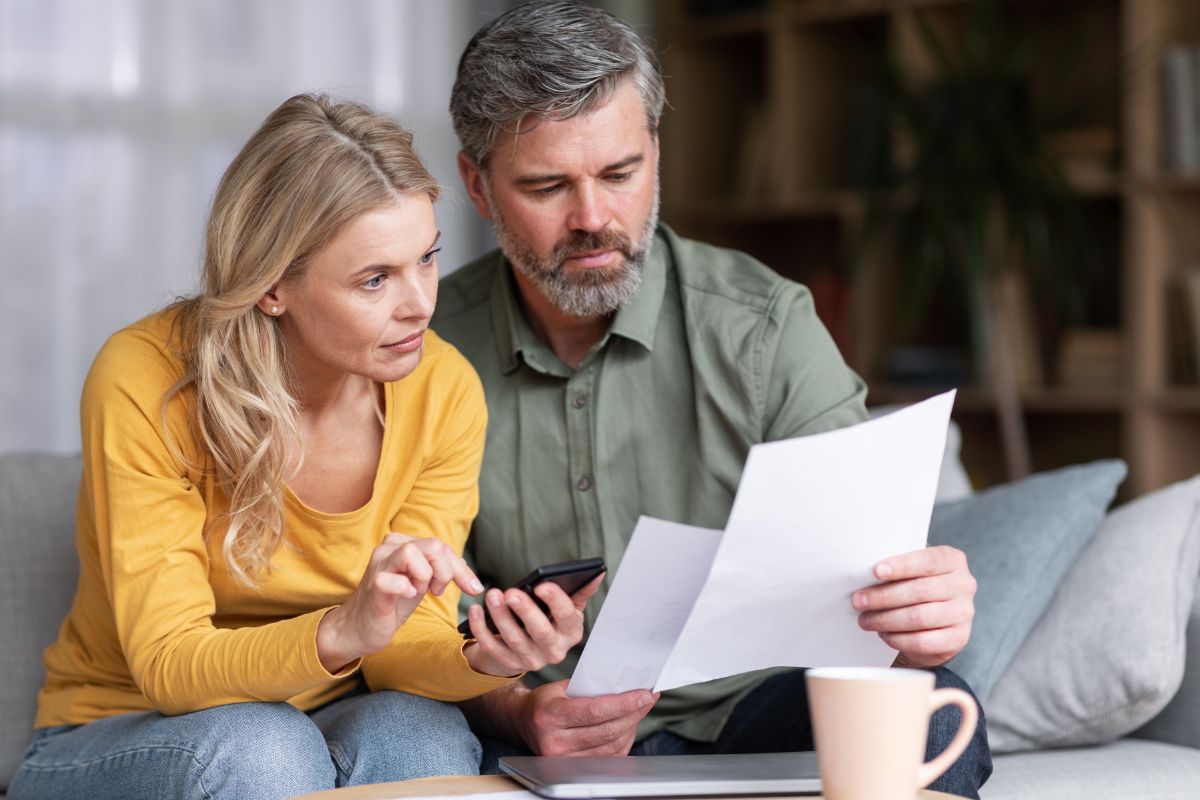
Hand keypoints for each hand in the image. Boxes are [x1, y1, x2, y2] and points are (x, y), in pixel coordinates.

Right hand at [317, 533, 482, 672]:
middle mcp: (389, 548)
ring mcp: (379, 565)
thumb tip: (475, 582)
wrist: (360, 628)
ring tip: (418, 592)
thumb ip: (443, 572)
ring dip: (425, 577)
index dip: (461, 569)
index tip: (472, 588)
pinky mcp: (373, 586)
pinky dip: (406, 588)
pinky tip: (408, 596)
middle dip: (445, 572)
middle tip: (435, 591)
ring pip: (412, 554)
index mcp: (402, 543)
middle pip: (433, 545)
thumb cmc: (393, 603)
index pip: (441, 546)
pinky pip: (393, 579)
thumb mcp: (423, 583)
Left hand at [462, 574, 603, 677]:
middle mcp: (555, 650)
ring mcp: (532, 661)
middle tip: (511, 592)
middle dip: (525, 611)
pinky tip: (475, 610)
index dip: (555, 601)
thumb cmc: (548, 620)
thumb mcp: (566, 609)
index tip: (542, 585)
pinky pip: (493, 648)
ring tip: (492, 596)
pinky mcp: (509, 664)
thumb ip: (580, 591)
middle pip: (540, 631)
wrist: (526, 649)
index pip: (566, 616)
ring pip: (514, 639)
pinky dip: (481, 629)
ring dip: (501, 617)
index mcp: (571, 632)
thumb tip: (598, 572)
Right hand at [519, 680, 658, 755]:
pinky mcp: (573, 768)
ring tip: (641, 709)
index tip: (644, 694)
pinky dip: (623, 740)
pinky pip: (609, 757)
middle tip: (648, 698)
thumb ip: (589, 687)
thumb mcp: (561, 687)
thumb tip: (626, 684)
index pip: (595, 711)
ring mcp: (563, 759)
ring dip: (632, 726)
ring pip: (611, 745)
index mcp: (550, 715)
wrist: (523, 722)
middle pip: (606, 730)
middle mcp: (555, 742)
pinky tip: (629, 725)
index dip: (624, 704)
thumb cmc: (546, 701)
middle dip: (633, 713)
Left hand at [852, 545, 975, 667]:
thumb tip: (863, 575)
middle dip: (883, 597)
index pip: (928, 561)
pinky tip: (883, 633)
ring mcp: (964, 613)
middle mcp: (964, 585)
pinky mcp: (958, 638)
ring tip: (865, 620)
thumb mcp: (912, 571)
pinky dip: (897, 638)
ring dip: (885, 619)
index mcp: (953, 560)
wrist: (936, 622)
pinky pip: (922, 641)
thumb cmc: (917, 587)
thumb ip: (897, 568)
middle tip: (859, 601)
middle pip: (920, 591)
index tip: (876, 571)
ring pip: (919, 617)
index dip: (901, 566)